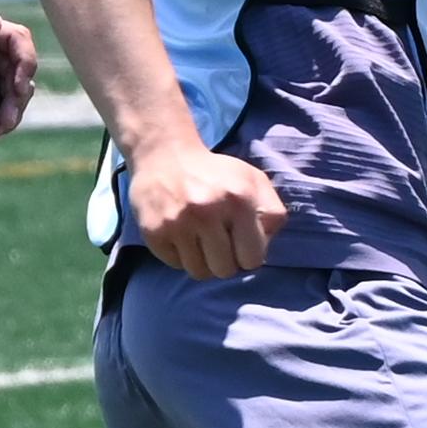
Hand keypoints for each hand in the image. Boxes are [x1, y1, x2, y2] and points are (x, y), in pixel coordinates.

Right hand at [128, 140, 288, 278]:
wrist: (165, 154)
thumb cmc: (217, 174)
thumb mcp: (254, 182)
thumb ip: (272, 214)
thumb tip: (266, 247)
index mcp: (239, 200)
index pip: (252, 260)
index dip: (248, 255)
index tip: (241, 243)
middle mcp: (207, 211)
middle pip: (225, 271)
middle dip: (225, 261)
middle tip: (219, 242)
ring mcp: (177, 223)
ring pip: (199, 272)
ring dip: (203, 262)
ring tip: (200, 239)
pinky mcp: (154, 231)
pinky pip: (175, 265)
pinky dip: (181, 256)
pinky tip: (181, 234)